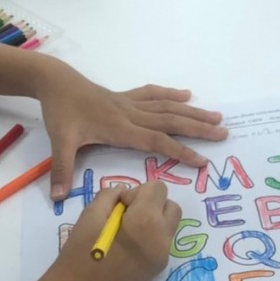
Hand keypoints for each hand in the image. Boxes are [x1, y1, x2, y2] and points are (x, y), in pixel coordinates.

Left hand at [35, 61, 227, 200]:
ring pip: (166, 107)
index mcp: (119, 128)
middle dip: (198, 128)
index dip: (180, 151)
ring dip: (192, 112)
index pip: (156, 141)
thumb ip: (62, 169)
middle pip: (170, 121)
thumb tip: (57, 198)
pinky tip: (186, 95)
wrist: (55, 81)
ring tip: (216, 116)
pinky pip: (152, 94)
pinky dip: (170, 94)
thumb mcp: (59, 141)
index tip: (202, 162)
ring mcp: (129, 103)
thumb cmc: (60, 112)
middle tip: (223, 133)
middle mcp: (130, 114)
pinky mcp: (124, 96)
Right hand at [48, 182, 181, 280]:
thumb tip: (124, 194)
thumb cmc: (78, 254)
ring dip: (153, 221)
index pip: (158, 189)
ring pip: (169, 226)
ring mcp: (162, 258)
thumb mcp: (89, 215)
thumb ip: (110, 196)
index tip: (118, 207)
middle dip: (152, 205)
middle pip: (171, 206)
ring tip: (125, 233)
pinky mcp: (157, 271)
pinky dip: (150, 238)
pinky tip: (126, 249)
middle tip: (125, 216)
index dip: (136, 192)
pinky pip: (162, 244)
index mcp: (146, 222)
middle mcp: (162, 239)